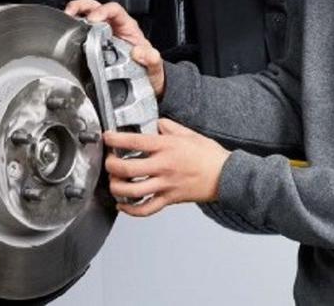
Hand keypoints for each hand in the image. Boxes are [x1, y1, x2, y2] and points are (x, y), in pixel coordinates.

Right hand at [65, 0, 164, 97]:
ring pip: (85, 18)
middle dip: (81, 7)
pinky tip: (65, 39)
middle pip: (95, 7)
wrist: (145, 85)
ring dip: (73, 17)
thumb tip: (139, 52)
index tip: (93, 19)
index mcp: (128, 27)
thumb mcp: (155, 67)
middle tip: (71, 14)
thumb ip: (151, 58)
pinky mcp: (93, 47)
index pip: (114, 10)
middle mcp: (113, 28)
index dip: (102, 11)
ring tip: (63, 24)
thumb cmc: (149, 72)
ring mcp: (102, 36)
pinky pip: (81, 35)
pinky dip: (71, 34)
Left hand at [103, 118, 231, 216]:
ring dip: (117, 188)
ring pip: (133, 191)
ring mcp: (166, 184)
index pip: (134, 141)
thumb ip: (169, 126)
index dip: (115, 139)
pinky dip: (130, 210)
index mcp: (167, 147)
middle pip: (127, 169)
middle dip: (111, 166)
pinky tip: (122, 205)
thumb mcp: (189, 133)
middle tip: (108, 162)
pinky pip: (146, 209)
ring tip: (113, 182)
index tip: (107, 137)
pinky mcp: (170, 199)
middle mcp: (163, 166)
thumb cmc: (209, 155)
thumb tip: (156, 123)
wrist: (226, 175)